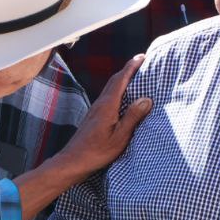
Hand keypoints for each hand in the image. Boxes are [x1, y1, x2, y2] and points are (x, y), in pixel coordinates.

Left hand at [58, 55, 152, 177]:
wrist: (72, 161)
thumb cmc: (96, 152)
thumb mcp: (120, 137)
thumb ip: (132, 117)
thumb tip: (146, 99)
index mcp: (107, 106)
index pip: (120, 80)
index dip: (131, 67)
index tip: (142, 57)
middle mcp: (100, 104)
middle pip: (114, 81)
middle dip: (127, 70)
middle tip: (140, 62)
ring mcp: (95, 110)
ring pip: (110, 88)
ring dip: (121, 79)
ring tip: (134, 76)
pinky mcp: (93, 117)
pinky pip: (107, 97)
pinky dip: (117, 90)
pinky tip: (121, 97)